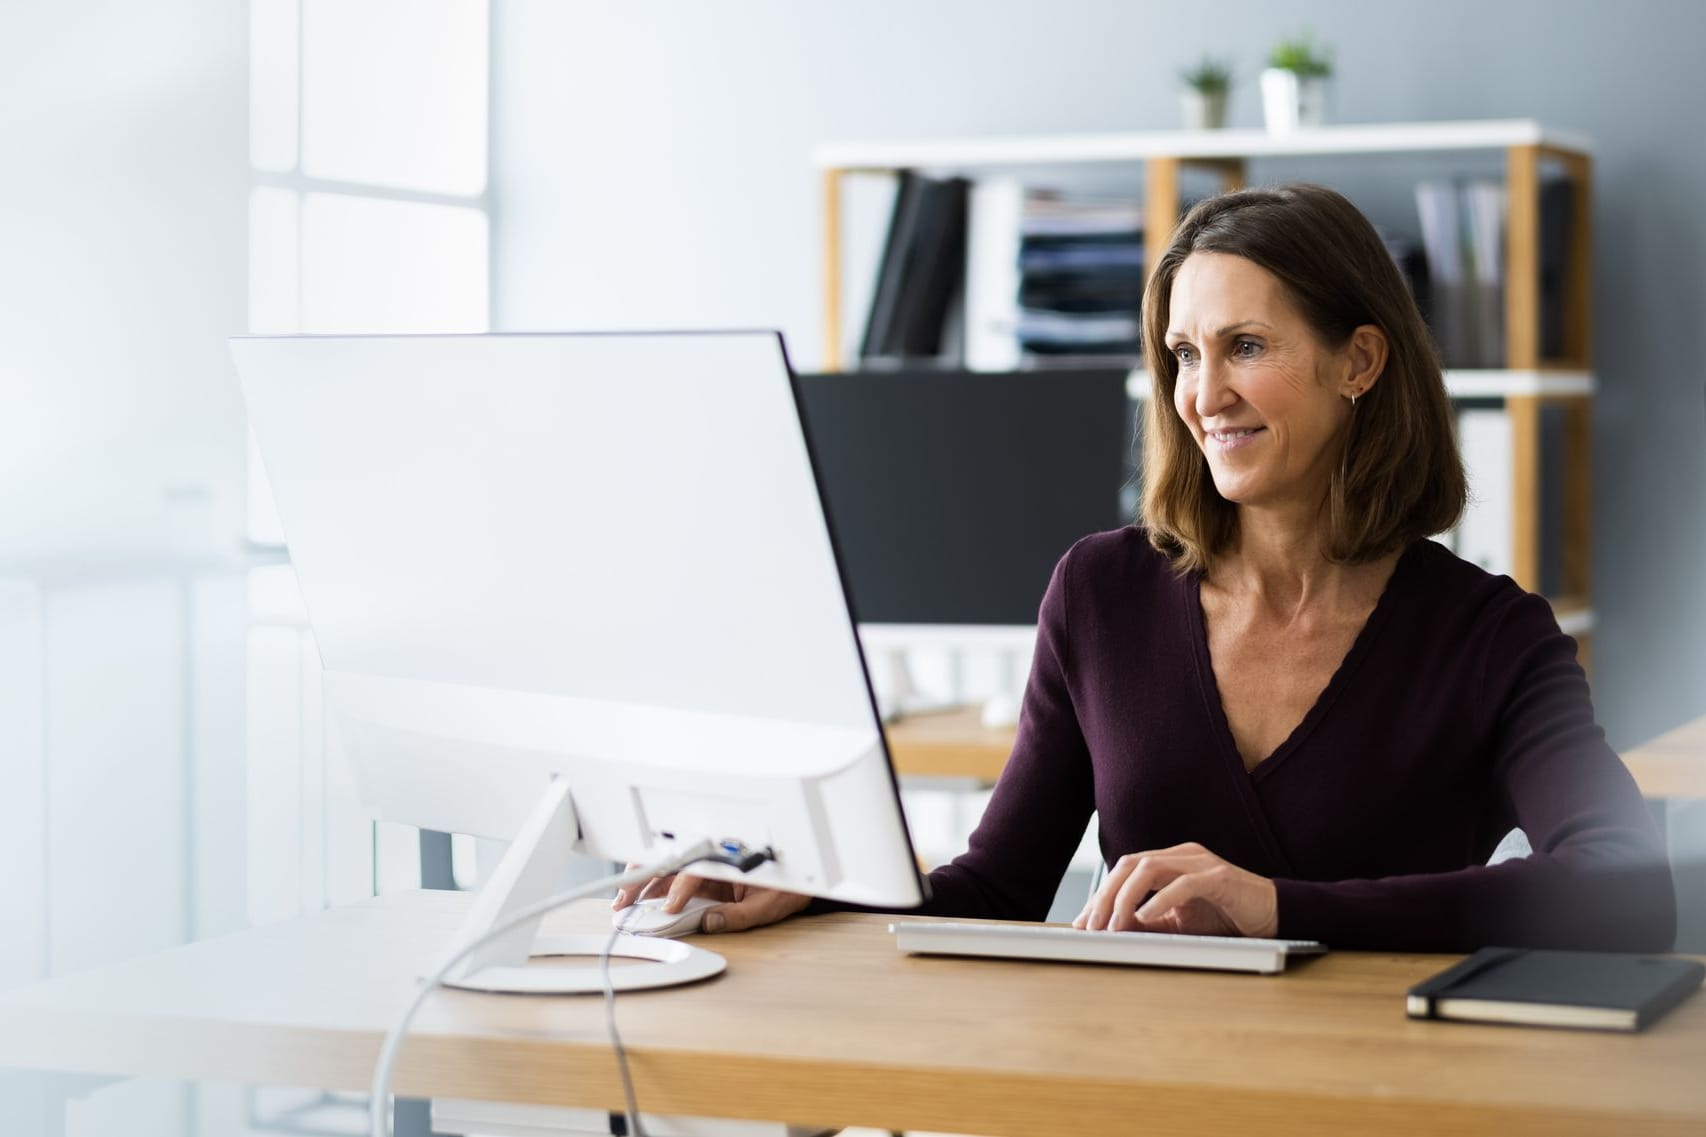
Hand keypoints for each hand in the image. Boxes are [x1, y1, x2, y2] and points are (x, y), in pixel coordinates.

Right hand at [611, 867, 809, 933]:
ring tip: (623, 901)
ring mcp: (707, 865)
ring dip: (643, 883)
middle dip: (644, 880)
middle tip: (624, 901)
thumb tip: (709, 922)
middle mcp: (713, 857)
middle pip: (670, 864)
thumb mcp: (767, 905)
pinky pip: (675, 878)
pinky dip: (655, 887)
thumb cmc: (789, 885)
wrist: (803, 876)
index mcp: (728, 859)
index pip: (694, 872)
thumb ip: (738, 916)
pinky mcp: (705, 874)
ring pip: (666, 869)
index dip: (678, 891)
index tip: (668, 909)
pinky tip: (640, 898)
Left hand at [1072, 842, 1277, 937]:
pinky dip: (1161, 900)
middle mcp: (1182, 855)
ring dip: (1126, 898)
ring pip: (1149, 868)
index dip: (1100, 895)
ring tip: (1114, 926)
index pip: (1125, 871)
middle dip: (1105, 896)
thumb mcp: (1180, 924)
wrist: (1276, 916)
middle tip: (1092, 927)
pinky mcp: (1220, 877)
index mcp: (1170, 862)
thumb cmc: (1227, 918)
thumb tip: (1114, 930)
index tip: (1083, 923)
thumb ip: (1149, 923)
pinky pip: (1183, 883)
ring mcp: (1201, 862)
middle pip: (1130, 865)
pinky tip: (1146, 918)